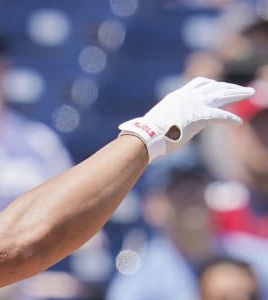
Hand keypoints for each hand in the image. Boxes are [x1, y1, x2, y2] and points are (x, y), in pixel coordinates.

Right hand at [118, 77, 253, 161]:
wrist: (146, 135)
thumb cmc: (144, 133)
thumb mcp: (152, 122)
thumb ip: (154, 122)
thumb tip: (130, 131)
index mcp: (178, 96)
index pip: (199, 83)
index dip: (212, 84)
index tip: (220, 85)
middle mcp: (188, 96)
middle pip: (215, 87)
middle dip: (230, 87)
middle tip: (245, 88)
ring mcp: (195, 104)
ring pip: (222, 95)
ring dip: (238, 93)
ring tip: (251, 93)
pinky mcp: (200, 115)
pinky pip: (220, 116)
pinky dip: (230, 118)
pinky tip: (238, 122)